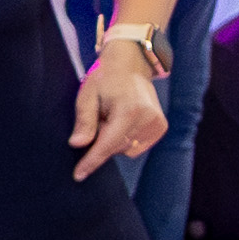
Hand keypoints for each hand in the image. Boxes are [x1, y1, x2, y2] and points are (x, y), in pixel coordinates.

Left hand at [67, 49, 168, 177]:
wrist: (131, 63)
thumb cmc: (106, 77)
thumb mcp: (88, 95)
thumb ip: (84, 121)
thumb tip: (78, 144)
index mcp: (130, 111)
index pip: (107, 145)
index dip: (91, 161)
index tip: (79, 175)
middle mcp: (148, 119)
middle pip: (116, 148)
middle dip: (102, 140)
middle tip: (99, 117)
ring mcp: (157, 124)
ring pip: (126, 150)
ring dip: (114, 139)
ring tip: (112, 116)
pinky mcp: (160, 127)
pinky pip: (137, 147)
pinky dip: (125, 139)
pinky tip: (123, 120)